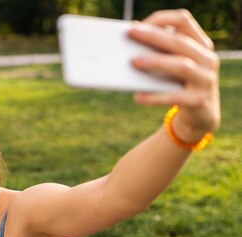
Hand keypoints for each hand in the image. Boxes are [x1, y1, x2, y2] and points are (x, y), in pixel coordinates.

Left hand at [129, 9, 219, 140]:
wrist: (199, 115)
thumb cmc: (179, 84)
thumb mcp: (173, 65)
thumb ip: (159, 52)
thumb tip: (130, 41)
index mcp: (201, 44)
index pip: (184, 21)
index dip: (161, 19)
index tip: (138, 24)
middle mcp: (207, 59)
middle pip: (180, 42)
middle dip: (154, 36)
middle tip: (131, 34)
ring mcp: (206, 80)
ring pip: (181, 66)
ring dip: (157, 62)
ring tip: (134, 61)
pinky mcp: (198, 101)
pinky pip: (174, 97)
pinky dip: (154, 97)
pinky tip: (137, 96)